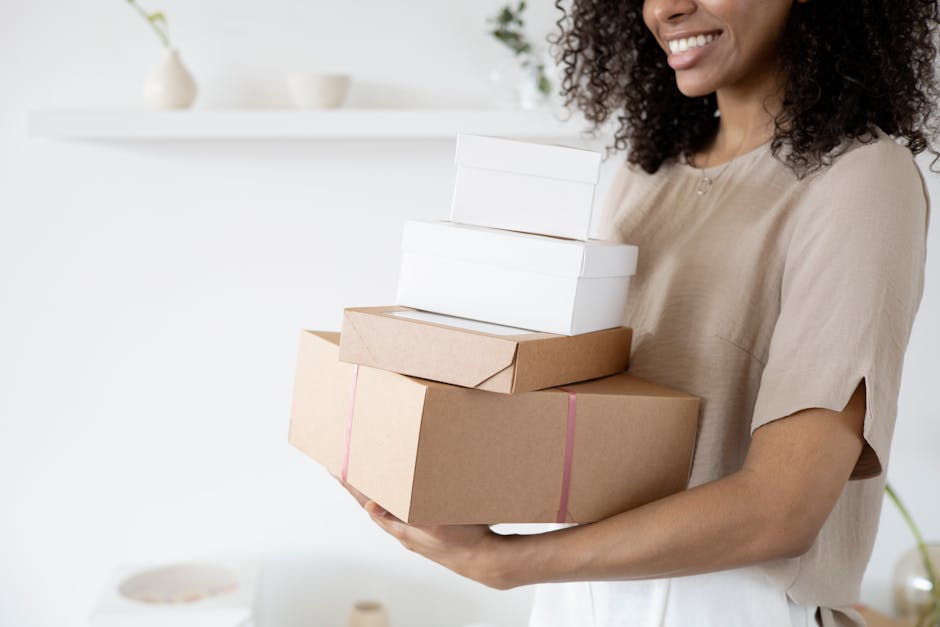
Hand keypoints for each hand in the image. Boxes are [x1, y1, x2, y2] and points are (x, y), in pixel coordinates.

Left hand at [335, 474, 518, 589]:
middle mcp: (403, 529)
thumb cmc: (462, 541)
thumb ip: (403, 515)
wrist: (485, 560)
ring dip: (376, 490)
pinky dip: (394, 498)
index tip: (336, 468)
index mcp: (401, 527)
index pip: (368, 502)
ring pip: (388, 507)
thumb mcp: (433, 524)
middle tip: (345, 468)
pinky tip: (401, 491)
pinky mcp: (426, 530)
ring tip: (366, 476)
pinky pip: (403, 511)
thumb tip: (372, 506)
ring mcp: (414, 531)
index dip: (351, 485)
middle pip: (373, 503)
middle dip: (359, 485)